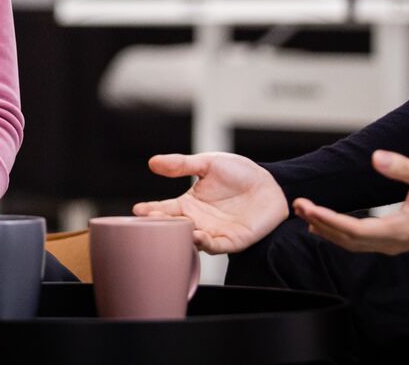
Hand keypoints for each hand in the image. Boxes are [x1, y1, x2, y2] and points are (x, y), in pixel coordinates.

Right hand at [134, 152, 288, 253]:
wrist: (271, 184)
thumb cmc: (239, 172)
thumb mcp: (208, 163)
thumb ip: (182, 164)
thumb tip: (152, 162)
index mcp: (190, 203)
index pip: (165, 209)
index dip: (151, 210)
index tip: (137, 210)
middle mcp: (198, 220)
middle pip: (175, 228)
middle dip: (161, 227)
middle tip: (149, 223)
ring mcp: (214, 232)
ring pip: (192, 241)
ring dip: (182, 237)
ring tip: (173, 230)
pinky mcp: (232, 241)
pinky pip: (216, 246)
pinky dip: (205, 243)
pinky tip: (197, 236)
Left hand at [293, 150, 408, 255]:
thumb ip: (403, 167)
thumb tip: (377, 158)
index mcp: (401, 230)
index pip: (356, 231)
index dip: (329, 220)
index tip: (308, 206)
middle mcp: (392, 243)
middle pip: (347, 240)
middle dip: (320, 222)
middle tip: (296, 204)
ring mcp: (390, 244)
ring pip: (350, 243)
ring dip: (325, 228)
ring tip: (302, 210)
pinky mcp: (389, 240)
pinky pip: (357, 241)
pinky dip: (336, 232)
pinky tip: (319, 223)